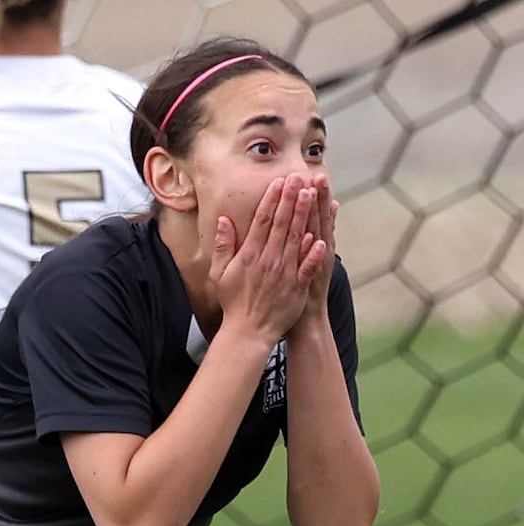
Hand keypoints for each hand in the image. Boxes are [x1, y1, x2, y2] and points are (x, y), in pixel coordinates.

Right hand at [209, 175, 326, 346]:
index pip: (263, 221)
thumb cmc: (233, 302)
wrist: (248, 331)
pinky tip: (321, 238)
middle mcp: (269, 261)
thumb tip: (223, 220)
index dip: (272, 200)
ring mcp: (284, 274)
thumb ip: (223, 246)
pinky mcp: (296, 288)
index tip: (279, 182)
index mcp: (250, 256)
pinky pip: (307, 267)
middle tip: (298, 177)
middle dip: (291, 199)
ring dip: (304, 216)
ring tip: (311, 195)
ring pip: (297, 239)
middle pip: (282, 224)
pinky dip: (313, 254)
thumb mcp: (220, 274)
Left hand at [302, 172, 337, 316]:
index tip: (310, 175)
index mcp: (310, 245)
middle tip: (317, 175)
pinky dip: (317, 252)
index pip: (310, 215)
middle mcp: (316, 252)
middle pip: (316, 221)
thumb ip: (309, 237)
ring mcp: (315, 265)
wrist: (304, 320)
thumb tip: (322, 212)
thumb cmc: (298, 290)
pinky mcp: (311, 281)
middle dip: (317, 199)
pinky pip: (314, 264)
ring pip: (318, 236)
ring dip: (319, 216)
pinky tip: (319, 237)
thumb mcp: (306, 262)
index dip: (312, 196)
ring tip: (319, 193)